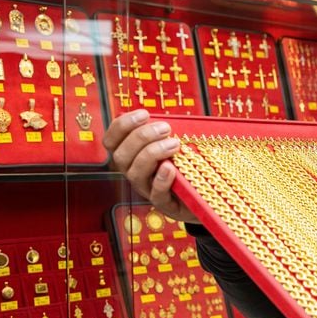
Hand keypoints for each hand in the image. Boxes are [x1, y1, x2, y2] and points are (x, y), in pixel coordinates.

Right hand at [103, 109, 197, 223]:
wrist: (204, 196)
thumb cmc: (186, 166)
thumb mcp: (175, 144)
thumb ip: (167, 132)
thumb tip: (170, 115)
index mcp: (133, 156)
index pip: (111, 141)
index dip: (121, 126)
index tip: (143, 114)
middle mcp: (135, 172)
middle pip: (121, 156)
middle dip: (141, 137)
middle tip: (165, 128)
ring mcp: (148, 189)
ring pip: (135, 173)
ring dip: (152, 154)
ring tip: (174, 144)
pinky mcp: (165, 204)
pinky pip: (156, 195)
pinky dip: (161, 180)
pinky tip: (171, 168)